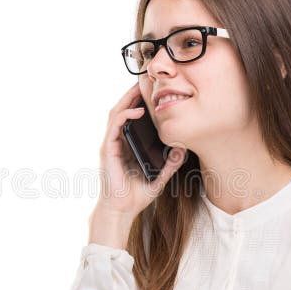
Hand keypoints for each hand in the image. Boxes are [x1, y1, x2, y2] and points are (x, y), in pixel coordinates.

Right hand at [95, 81, 186, 219]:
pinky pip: (114, 127)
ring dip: (127, 99)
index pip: (131, 117)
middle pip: (122, 110)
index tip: (151, 90)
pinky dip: (124, 116)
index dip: (139, 102)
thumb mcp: (160, 176)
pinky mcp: (108, 150)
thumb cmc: (136, 194)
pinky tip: (136, 111)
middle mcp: (117, 141)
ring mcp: (111, 144)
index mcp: (128, 144)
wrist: (123, 210)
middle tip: (145, 80)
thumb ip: (170, 164)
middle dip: (132, 94)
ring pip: (116, 113)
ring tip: (139, 88)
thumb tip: (182, 149)